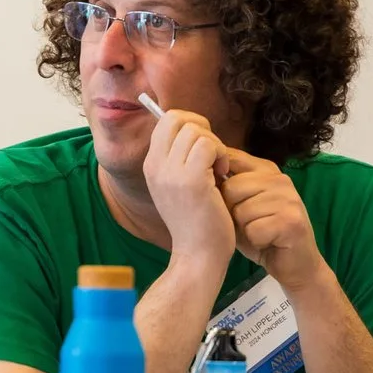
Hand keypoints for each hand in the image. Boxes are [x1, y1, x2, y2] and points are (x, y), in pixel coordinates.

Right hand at [142, 109, 235, 263]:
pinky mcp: (191, 180)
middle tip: (212, 154)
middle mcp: (155, 166)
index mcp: (151, 166)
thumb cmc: (197, 222)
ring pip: (195, 130)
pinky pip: (208, 144)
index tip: (202, 148)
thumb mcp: (178, 185)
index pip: (165, 120)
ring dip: (214, 145)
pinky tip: (221, 176)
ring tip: (217, 170)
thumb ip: (180, 158)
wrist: (198, 256)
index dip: (189, 125)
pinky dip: (221, 155)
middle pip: (176, 117)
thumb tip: (195, 129)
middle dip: (201, 128)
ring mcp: (171, 173)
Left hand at [217, 149, 323, 287]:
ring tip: (258, 233)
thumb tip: (199, 170)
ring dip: (244, 229)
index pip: (231, 157)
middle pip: (231, 187)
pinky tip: (267, 243)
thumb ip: (225, 187)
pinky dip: (255, 242)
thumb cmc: (262, 234)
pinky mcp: (292, 221)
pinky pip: (253, 230)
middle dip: (231, 212)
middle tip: (246, 224)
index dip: (217, 178)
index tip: (222, 200)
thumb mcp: (240, 205)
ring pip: (241, 211)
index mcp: (266, 170)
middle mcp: (279, 179)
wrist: (295, 265)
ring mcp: (288, 199)